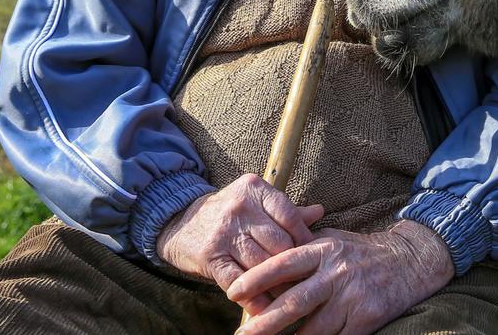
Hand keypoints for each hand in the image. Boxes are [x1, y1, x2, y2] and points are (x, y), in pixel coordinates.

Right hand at [156, 173, 323, 296]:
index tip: (312, 255)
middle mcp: (241, 207)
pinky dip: (254, 298)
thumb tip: (319, 212)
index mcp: (255, 189)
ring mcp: (225, 232)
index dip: (304, 238)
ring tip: (291, 298)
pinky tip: (265, 308)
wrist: (178, 221)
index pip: (289, 216)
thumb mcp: (255, 202)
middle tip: (304, 280)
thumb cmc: (227, 213)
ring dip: (278, 285)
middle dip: (293, 265)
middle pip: (279, 243)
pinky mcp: (211, 256)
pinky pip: (239, 281)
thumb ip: (287, 210)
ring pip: (262, 264)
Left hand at [227, 219, 454, 334]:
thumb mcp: (333, 240)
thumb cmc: (362, 252)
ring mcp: (352, 298)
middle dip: (263, 323)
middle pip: (293, 302)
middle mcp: (336, 273)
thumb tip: (267, 258)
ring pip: (312, 329)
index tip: (233, 292)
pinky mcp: (366, 319)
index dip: (257, 278)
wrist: (410, 261)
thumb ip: (302, 247)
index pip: (284, 263)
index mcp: (324, 250)